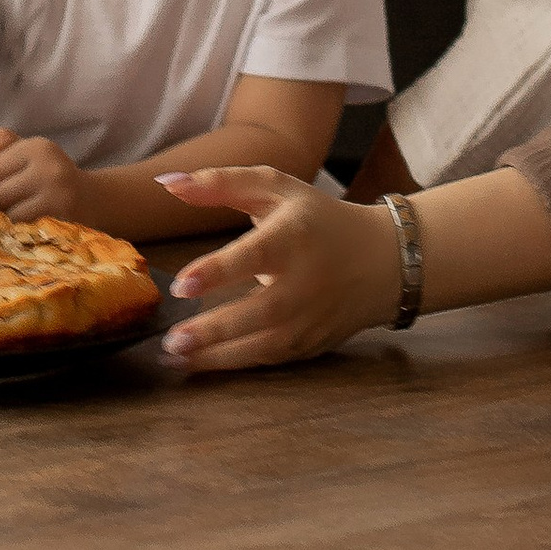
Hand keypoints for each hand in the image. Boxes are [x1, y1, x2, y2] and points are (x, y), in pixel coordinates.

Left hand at [0, 129, 85, 219]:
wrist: (92, 199)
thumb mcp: (32, 154)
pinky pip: (20, 219)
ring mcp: (54, 186)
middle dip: (4, 196)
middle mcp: (46, 162)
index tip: (16, 180)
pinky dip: (24, 221)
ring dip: (13, 211)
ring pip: (6, 205)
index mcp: (37, 146)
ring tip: (30, 206)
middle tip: (22, 196)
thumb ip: (6, 146)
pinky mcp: (58, 209)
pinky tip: (38, 215)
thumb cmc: (53, 176)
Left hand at [153, 169, 401, 371]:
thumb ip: (219, 184)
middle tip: (172, 339)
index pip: (255, 255)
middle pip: (259, 311)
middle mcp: (305, 282)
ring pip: (264, 345)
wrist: (383, 260)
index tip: (182, 286)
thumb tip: (167, 184)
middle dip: (214, 329)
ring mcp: (311, 319)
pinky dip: (237, 365)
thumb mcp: (274, 187)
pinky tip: (203, 364)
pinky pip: (271, 359)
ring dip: (218, 356)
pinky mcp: (312, 344)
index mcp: (293, 237)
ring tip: (177, 358)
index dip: (218, 271)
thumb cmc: (316, 219)